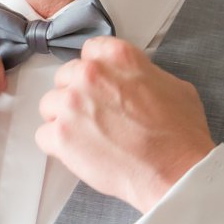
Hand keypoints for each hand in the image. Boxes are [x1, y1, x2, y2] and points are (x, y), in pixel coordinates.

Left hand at [36, 37, 215, 212]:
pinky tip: (80, 152)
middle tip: (96, 116)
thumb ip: (142, 73)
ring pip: (50, 105)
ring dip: (64, 119)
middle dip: (77, 95)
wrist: (175, 172)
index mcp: (117, 57)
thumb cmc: (179, 135)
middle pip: (65, 77)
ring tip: (89, 137)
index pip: (90, 50)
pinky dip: (58, 145)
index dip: (95, 71)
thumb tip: (132, 77)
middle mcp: (90, 75)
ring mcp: (71, 105)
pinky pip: (44, 135)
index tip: (99, 84)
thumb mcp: (173, 86)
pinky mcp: (60, 135)